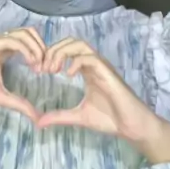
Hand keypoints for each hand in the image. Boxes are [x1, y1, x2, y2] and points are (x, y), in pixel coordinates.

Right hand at [0, 27, 45, 123]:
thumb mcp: (1, 97)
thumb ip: (20, 104)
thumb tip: (38, 118)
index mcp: (5, 50)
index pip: (31, 41)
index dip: (43, 53)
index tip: (48, 72)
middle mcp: (2, 42)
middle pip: (31, 33)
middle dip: (43, 48)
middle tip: (47, 68)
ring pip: (24, 33)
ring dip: (37, 48)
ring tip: (39, 67)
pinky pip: (12, 40)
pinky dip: (26, 49)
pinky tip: (31, 64)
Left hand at [37, 37, 152, 139]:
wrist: (131, 126)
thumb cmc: (110, 119)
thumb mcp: (78, 116)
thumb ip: (59, 116)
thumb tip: (38, 123)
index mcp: (86, 71)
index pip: (66, 50)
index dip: (50, 55)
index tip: (39, 71)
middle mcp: (93, 65)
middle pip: (70, 42)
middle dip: (53, 50)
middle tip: (42, 69)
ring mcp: (101, 67)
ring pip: (80, 44)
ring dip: (62, 52)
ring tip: (53, 69)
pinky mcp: (108, 73)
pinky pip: (90, 58)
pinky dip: (76, 62)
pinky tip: (68, 75)